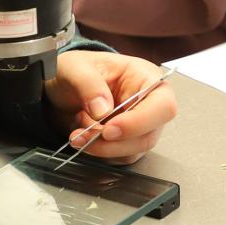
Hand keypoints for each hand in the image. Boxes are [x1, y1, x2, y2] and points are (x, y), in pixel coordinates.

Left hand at [46, 51, 178, 163]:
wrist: (62, 88)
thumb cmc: (76, 70)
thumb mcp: (74, 67)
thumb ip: (88, 84)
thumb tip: (103, 111)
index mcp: (146, 78)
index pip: (162, 106)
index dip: (140, 122)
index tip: (109, 129)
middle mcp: (148, 104)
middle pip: (149, 135)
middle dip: (113, 142)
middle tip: (85, 134)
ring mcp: (139, 126)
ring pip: (133, 151)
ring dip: (102, 148)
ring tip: (78, 131)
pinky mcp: (126, 142)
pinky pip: (119, 157)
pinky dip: (98, 152)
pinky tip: (82, 137)